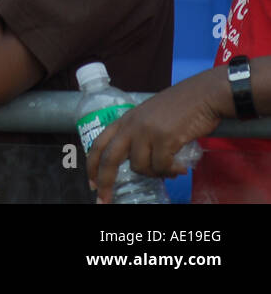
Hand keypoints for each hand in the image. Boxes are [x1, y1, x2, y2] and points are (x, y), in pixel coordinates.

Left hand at [86, 68, 225, 202]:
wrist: (204, 95)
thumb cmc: (180, 107)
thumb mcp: (149, 117)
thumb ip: (139, 135)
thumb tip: (138, 164)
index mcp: (125, 120)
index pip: (99, 143)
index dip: (92, 164)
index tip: (90, 182)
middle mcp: (131, 125)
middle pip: (110, 158)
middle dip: (105, 181)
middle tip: (104, 200)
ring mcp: (146, 131)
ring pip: (140, 167)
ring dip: (155, 174)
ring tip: (170, 169)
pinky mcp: (165, 138)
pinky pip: (161, 166)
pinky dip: (171, 171)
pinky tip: (180, 167)